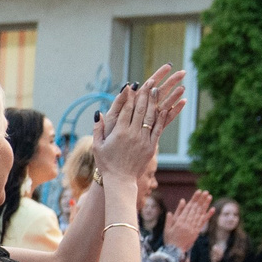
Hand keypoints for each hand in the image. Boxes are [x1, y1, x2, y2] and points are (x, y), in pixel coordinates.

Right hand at [92, 68, 175, 183]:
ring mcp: (143, 140)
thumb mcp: (97, 146)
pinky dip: (162, 117)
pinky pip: (158, 128)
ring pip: (150, 117)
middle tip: (149, 81)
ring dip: (154, 102)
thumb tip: (99, 113)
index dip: (129, 96)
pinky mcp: (151, 146)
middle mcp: (132, 134)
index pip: (125, 109)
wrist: (120, 180)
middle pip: (140, 110)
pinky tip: (165, 107)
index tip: (132, 85)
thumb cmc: (106, 163)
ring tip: (157, 90)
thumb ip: (98, 128)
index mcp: (118, 133)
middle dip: (144, 94)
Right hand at [162, 191, 211, 253]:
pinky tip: (212, 209)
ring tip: (209, 196)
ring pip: (200, 214)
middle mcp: (187, 224)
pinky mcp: (197, 232)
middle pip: (195, 209)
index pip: (188, 208)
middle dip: (200, 200)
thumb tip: (172, 210)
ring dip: (205, 205)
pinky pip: (203, 222)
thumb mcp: (167, 229)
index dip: (194, 199)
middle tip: (205, 191)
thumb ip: (170, 219)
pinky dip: (208, 215)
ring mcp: (193, 228)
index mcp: (179, 222)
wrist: (174, 252)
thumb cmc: (169, 240)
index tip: (198, 192)